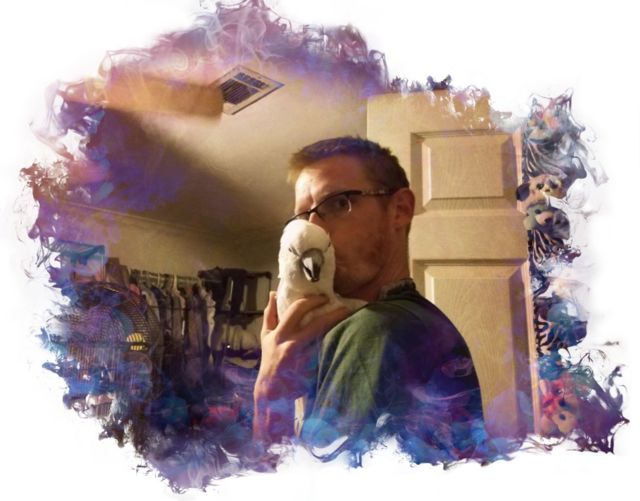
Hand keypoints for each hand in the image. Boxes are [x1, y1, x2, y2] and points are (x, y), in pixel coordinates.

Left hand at [253, 291, 348, 441]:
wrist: (271, 393)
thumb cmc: (296, 385)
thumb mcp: (312, 370)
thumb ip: (321, 351)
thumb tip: (337, 333)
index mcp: (296, 347)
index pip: (319, 325)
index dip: (334, 315)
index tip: (346, 309)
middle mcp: (282, 337)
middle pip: (300, 309)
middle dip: (316, 301)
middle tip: (328, 298)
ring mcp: (271, 335)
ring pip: (283, 309)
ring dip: (299, 299)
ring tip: (310, 294)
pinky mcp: (264, 336)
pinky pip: (268, 316)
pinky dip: (272, 304)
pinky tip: (275, 293)